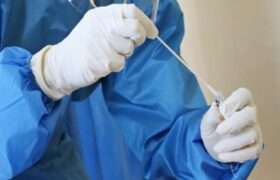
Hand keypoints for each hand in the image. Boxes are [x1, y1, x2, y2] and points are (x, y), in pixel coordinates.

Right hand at [31, 4, 157, 99]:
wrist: (61, 64)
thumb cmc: (82, 44)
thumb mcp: (96, 25)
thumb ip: (116, 23)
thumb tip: (143, 28)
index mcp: (102, 15)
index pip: (132, 11)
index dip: (146, 22)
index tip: (153, 33)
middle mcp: (103, 26)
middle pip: (135, 28)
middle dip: (139, 38)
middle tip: (134, 43)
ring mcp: (103, 44)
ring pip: (129, 49)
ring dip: (123, 54)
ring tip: (109, 53)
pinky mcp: (102, 61)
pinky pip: (120, 63)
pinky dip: (115, 65)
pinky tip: (103, 63)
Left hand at [201, 88, 262, 162]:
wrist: (213, 145)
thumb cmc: (213, 126)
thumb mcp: (206, 120)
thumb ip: (211, 115)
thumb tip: (215, 107)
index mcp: (239, 103)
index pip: (243, 95)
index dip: (235, 100)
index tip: (222, 108)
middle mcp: (250, 115)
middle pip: (250, 114)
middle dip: (234, 123)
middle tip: (219, 131)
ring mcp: (254, 131)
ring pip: (250, 135)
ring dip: (231, 143)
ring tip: (216, 148)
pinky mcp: (255, 147)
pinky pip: (251, 151)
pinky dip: (235, 155)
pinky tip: (222, 156)